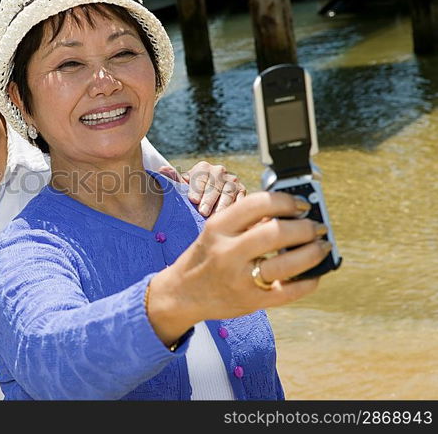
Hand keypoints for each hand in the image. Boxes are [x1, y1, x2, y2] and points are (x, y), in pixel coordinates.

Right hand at [147, 192, 327, 344]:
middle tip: (317, 228)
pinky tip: (314, 273)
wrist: (181, 294)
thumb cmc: (206, 257)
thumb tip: (293, 213)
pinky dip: (309, 281)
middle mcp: (227, 252)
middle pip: (277, 232)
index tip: (302, 206)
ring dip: (313, 253)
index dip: (287, 201)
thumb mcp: (217, 232)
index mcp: (218, 227)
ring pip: (287, 264)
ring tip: (321, 248)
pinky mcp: (250, 301)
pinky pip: (289, 291)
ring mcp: (239, 279)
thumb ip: (248, 222)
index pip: (258, 204)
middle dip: (306, 228)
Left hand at [158, 161, 245, 216]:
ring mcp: (232, 181)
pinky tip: (231, 217)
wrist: (208, 198)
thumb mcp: (181, 187)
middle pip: (215, 185)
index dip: (196, 188)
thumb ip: (173, 180)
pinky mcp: (242, 191)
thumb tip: (162, 170)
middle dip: (209, 199)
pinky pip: (241, 198)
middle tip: (203, 212)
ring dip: (223, 204)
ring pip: (229, 192)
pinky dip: (236, 206)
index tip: (193, 200)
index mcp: (203, 168)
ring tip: (216, 216)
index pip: (200, 177)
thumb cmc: (191, 194)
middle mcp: (219, 171)